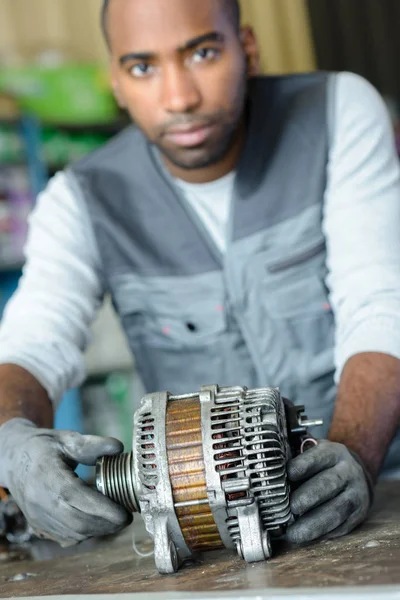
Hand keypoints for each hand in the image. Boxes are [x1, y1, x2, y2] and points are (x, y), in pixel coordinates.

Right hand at [0, 419, 130, 545]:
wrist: (14, 461)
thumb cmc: (44, 448)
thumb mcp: (67, 439)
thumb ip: (93, 445)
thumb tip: (119, 448)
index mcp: (46, 476)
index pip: (75, 498)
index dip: (102, 509)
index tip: (125, 512)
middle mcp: (39, 501)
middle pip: (76, 522)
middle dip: (106, 524)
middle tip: (127, 517)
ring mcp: (38, 518)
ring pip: (73, 534)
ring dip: (99, 530)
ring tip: (117, 518)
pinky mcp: (40, 527)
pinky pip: (66, 537)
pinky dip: (87, 532)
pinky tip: (99, 521)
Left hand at [286, 440, 371, 543]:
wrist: (356, 475)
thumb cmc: (324, 465)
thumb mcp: (313, 453)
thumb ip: (295, 457)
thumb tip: (271, 470)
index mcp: (333, 453)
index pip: (318, 457)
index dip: (302, 466)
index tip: (287, 475)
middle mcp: (348, 472)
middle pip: (328, 484)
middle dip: (307, 497)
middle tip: (290, 507)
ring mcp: (356, 494)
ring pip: (336, 510)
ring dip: (314, 524)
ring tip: (294, 533)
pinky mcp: (358, 515)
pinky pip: (342, 527)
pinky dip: (323, 534)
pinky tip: (307, 538)